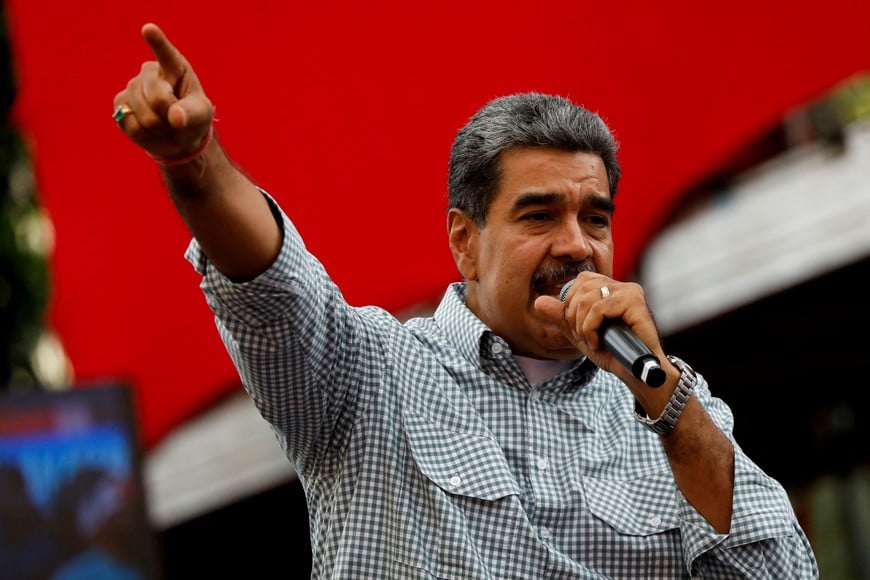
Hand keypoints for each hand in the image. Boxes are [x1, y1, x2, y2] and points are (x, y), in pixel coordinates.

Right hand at [112, 23, 214, 160]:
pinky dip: (144, 135)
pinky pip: (130, 124)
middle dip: (169, 116)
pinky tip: (150, 130)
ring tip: (164, 124)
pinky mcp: (120, 104)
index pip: (165, 52)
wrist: (178, 138)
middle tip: (176, 119)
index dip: (157, 41)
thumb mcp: (201, 115)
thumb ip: (190, 114)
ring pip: (142, 114)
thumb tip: (175, 118)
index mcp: (174, 66)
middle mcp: (150, 72)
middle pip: (157, 97)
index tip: (148, 29)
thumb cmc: (193, 119)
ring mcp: (132, 87)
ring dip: (158, 128)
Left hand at [535, 272, 665, 382]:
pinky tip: (598, 342)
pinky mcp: (635, 302)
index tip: (579, 330)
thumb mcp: (580, 334)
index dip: (571, 306)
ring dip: (583, 326)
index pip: (580, 281)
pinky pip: (599, 308)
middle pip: (581, 288)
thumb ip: (561, 317)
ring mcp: (630, 292)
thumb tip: (538, 302)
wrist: (636, 373)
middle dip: (574, 317)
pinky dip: (591, 328)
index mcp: (611, 288)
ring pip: (588, 298)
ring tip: (592, 341)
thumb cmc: (612, 353)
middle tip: (585, 337)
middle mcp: (622, 286)